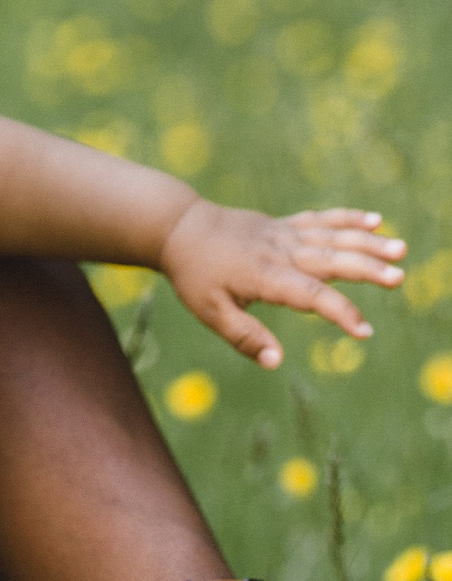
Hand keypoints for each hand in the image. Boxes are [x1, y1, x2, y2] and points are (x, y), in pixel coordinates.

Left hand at [158, 200, 403, 367]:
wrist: (180, 228)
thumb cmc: (194, 275)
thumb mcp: (210, 313)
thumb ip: (244, 338)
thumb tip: (276, 362)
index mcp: (265, 277)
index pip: (311, 296)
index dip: (339, 313)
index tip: (364, 331)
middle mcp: (281, 252)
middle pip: (332, 260)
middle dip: (367, 269)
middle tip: (399, 277)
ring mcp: (284, 235)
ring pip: (333, 236)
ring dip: (367, 242)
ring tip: (400, 248)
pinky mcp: (283, 225)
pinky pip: (321, 220)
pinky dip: (347, 219)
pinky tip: (375, 220)